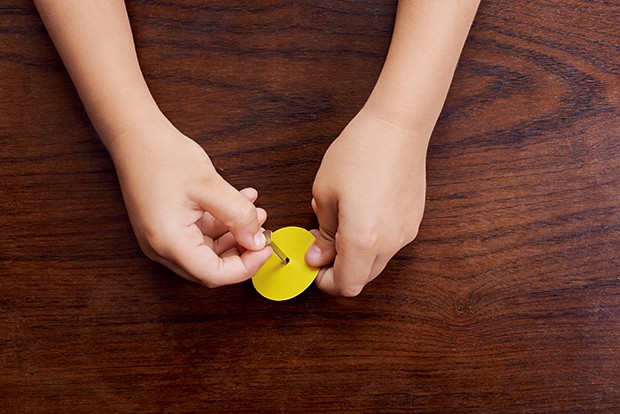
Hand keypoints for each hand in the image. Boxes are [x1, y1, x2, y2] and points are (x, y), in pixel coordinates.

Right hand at [111, 122, 271, 286]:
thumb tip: (256, 239)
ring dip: (234, 234)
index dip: (245, 266)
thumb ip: (238, 216)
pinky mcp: (167, 226)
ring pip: (208, 250)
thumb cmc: (162, 156)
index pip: (214, 274)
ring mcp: (162, 238)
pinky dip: (221, 223)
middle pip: (211, 267)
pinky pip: (200, 234)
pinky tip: (239, 202)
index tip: (264, 249)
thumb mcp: (211, 186)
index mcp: (169, 242)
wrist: (135, 136)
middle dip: (241, 249)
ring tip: (254, 211)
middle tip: (261, 230)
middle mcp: (162, 247)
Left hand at [305, 107, 427, 295]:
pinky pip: (389, 244)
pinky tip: (359, 215)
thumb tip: (318, 255)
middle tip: (321, 246)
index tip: (314, 267)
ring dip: (356, 255)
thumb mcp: (325, 193)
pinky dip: (372, 241)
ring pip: (377, 262)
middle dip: (339, 270)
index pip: (346, 285)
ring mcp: (405, 233)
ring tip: (338, 225)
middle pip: (363, 278)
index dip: (326, 282)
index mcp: (363, 240)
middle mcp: (389, 243)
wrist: (397, 127)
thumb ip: (322, 232)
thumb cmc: (359, 153)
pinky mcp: (413, 221)